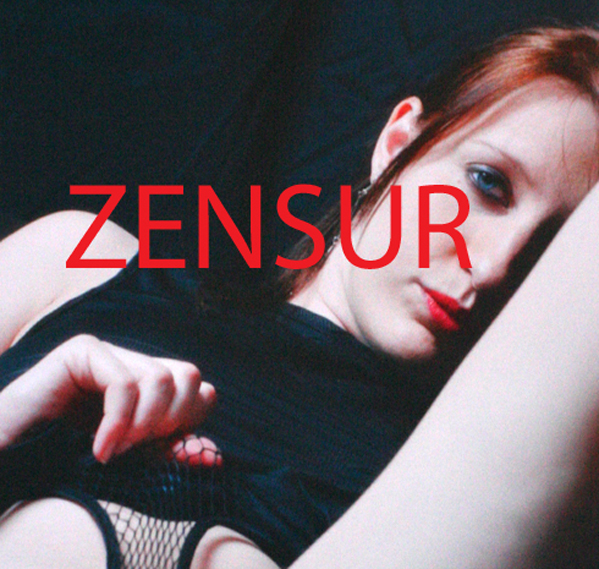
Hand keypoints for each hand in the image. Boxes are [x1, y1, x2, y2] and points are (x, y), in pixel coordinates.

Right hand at [0, 334, 216, 463]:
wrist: (9, 457)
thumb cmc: (70, 458)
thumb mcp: (133, 457)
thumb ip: (170, 454)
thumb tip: (214, 458)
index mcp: (148, 384)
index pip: (199, 389)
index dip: (190, 422)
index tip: (161, 452)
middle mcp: (134, 362)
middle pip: (188, 376)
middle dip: (171, 420)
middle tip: (137, 448)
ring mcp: (110, 352)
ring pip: (160, 379)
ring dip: (142, 426)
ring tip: (114, 451)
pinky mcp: (83, 351)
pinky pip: (124, 385)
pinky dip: (118, 425)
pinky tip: (100, 449)